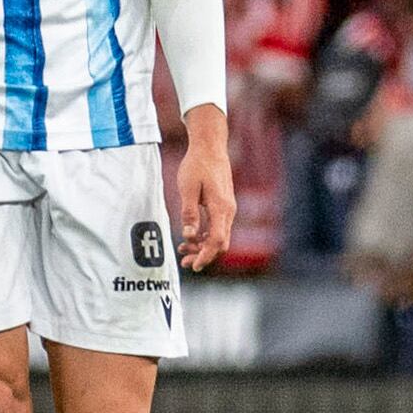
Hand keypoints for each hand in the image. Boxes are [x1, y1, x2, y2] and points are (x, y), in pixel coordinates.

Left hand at [176, 110, 234, 271]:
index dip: (205, 256)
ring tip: (184, 249)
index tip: (193, 265)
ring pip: (220, 236)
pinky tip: (192, 236)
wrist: (210, 147)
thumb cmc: (197, 165)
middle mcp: (228, 211)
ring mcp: (228, 208)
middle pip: (220, 243)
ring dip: (203, 246)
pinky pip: (219, 227)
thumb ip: (189, 213)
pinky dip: (206, 236)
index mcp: (220, 208)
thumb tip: (188, 236)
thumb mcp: (188, 189)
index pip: (216, 240)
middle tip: (184, 262)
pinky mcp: (224, 205)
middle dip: (204, 255)